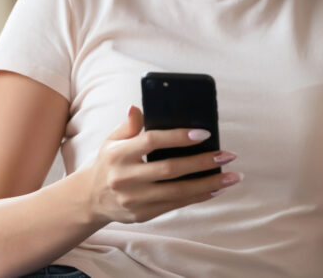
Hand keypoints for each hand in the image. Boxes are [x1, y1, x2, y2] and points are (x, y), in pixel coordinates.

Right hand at [84, 106, 240, 223]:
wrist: (90, 198)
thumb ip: (129, 125)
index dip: (179, 137)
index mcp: (119, 154)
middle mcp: (126, 177)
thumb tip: (140, 107)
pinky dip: (198, 197)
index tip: (204, 133)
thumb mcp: (112, 140)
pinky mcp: (142, 214)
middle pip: (170, 169)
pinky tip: (216, 189)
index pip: (152, 142)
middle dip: (202, 162)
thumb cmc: (108, 163)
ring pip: (178, 192)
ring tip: (232, 176)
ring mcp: (134, 199)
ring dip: (209, 184)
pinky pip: (176, 205)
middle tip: (227, 155)